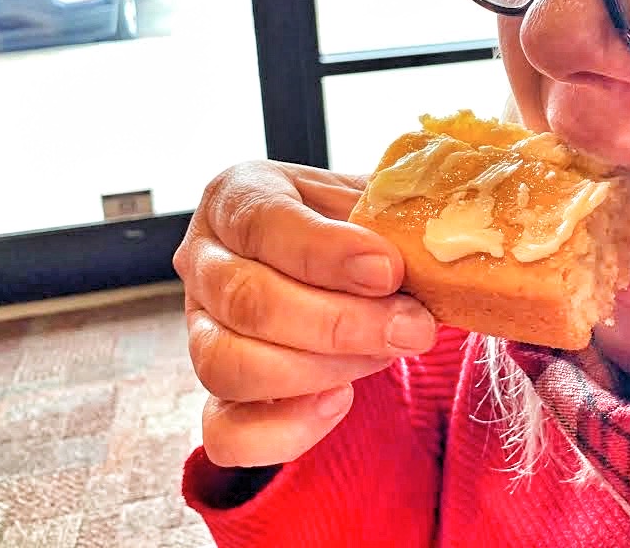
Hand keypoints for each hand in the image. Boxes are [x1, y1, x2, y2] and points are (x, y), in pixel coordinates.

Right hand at [173, 161, 435, 466]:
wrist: (356, 270)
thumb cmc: (361, 228)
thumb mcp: (373, 200)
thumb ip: (388, 218)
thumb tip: (429, 248)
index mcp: (237, 196)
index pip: (262, 224)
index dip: (326, 252)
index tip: (388, 270)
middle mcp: (204, 261)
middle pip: (248, 301)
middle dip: (340, 323)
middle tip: (412, 328)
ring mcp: (200, 331)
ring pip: (228, 365)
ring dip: (319, 370)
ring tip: (385, 353)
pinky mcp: (214, 395)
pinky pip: (226, 433)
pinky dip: (285, 429)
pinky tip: (340, 400)